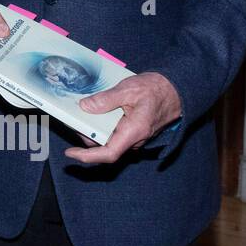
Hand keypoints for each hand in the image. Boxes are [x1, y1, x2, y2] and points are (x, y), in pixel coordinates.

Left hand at [64, 72, 183, 163]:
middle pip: (104, 146)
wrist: (176, 89)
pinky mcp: (133, 131)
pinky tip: (94, 112)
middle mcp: (134, 139)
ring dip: (93, 129)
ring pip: (108, 139)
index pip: (108, 154)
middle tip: (72, 119)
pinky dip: (102, 125)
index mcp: (134, 132)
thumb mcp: (129, 89)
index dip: (87, 157)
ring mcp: (134, 136)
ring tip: (81, 113)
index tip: (70, 153)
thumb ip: (106, 99)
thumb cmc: (156, 89)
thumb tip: (85, 107)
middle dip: (85, 135)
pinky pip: (114, 133)